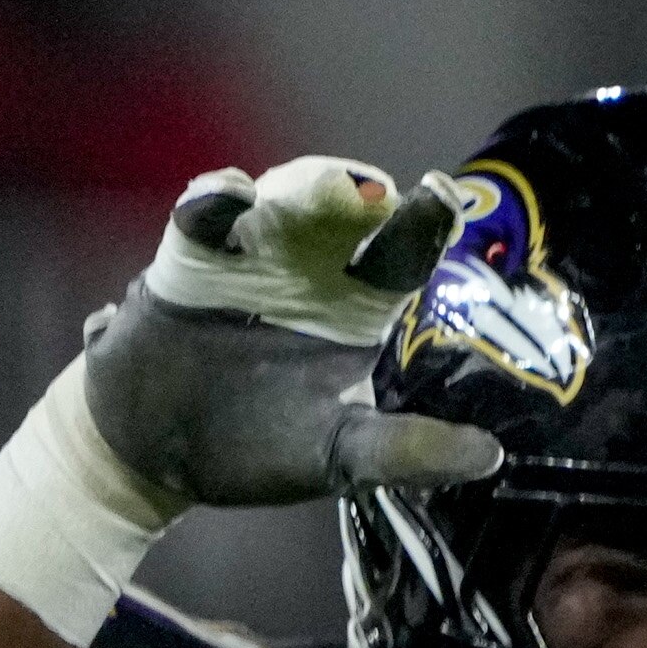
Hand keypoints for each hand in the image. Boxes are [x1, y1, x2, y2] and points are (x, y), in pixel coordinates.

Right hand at [79, 155, 499, 502]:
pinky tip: (235, 195)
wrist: (156, 455)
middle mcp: (313, 271)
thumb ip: (407, 452)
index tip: (445, 195)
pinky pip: (202, 220)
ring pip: (281, 204)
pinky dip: (214, 200)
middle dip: (364, 196)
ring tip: (328, 189)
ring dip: (302, 189)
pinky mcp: (188, 261)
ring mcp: (250, 258)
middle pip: (345, 217)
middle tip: (384, 189)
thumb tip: (490, 458)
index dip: (426, 225)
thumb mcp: (341, 457)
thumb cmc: (260, 450)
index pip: (403, 258)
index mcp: (361, 310)